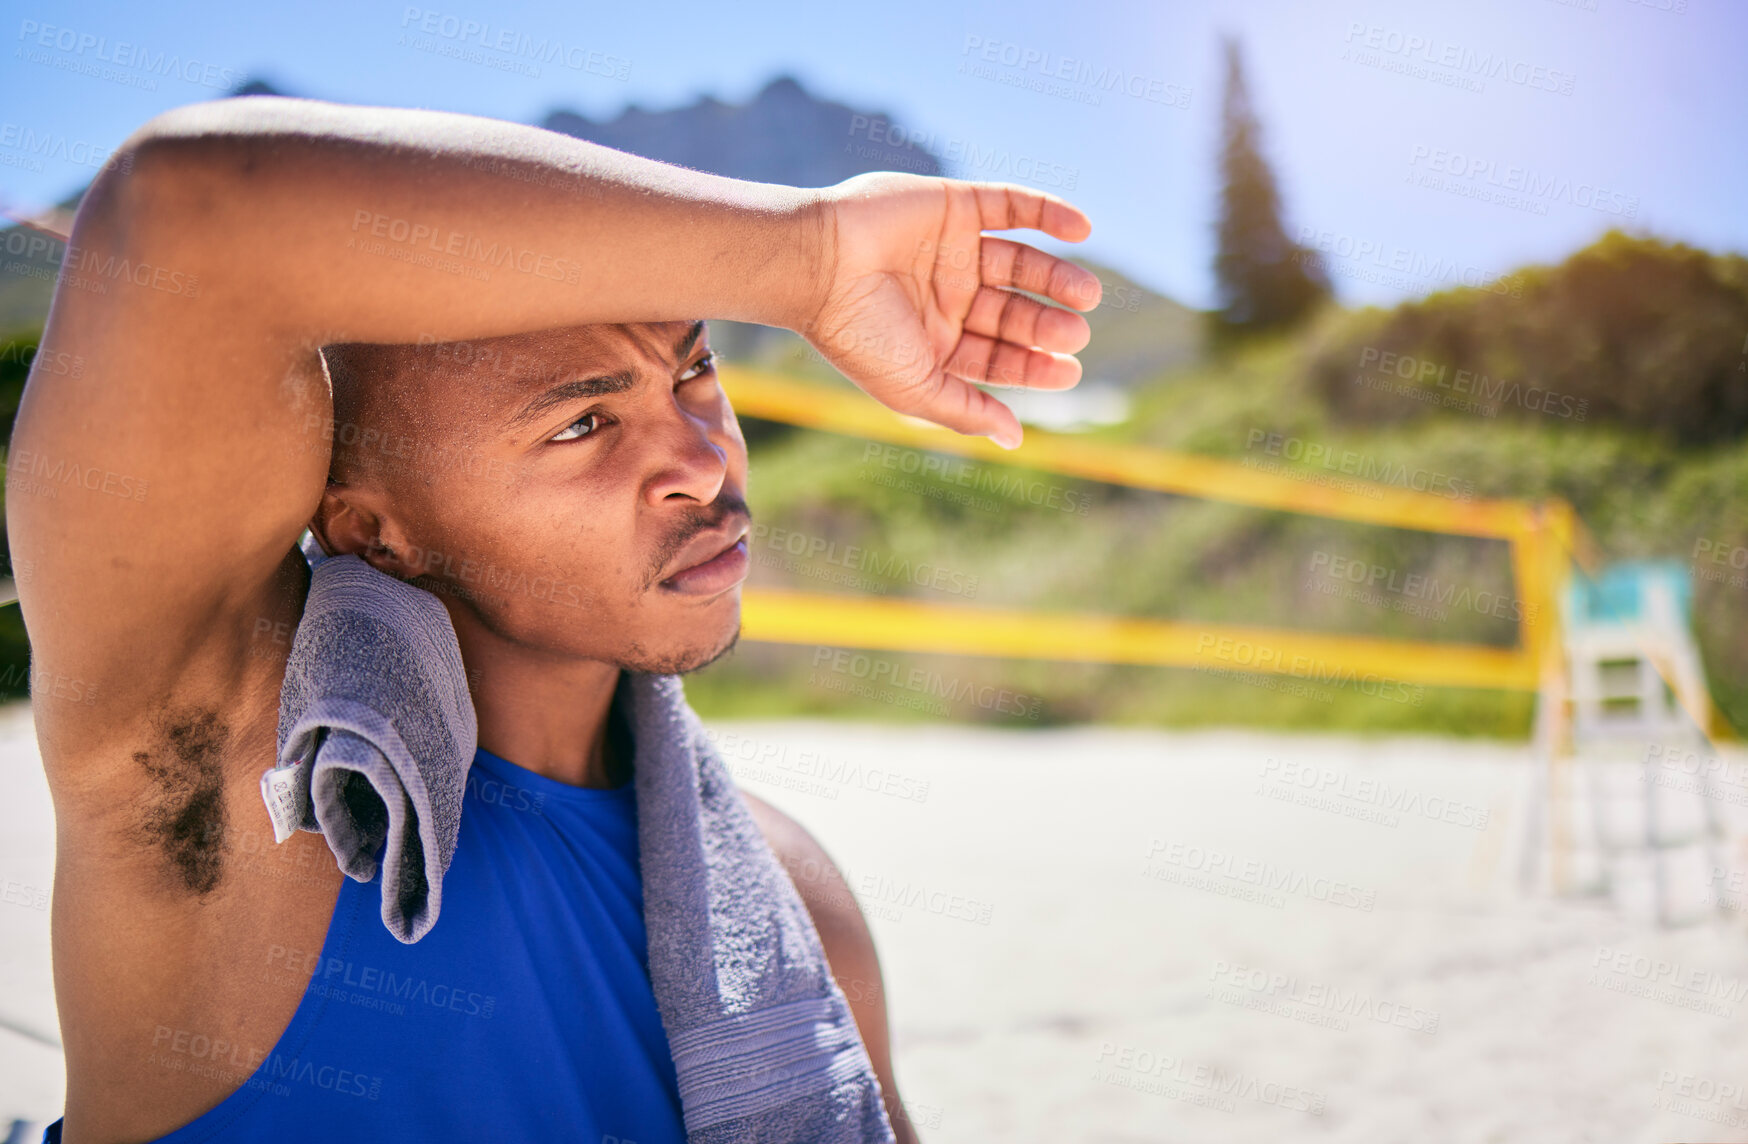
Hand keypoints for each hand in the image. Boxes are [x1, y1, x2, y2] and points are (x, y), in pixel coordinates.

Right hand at [801, 172, 1100, 448]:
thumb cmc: (857, 334)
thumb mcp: (915, 387)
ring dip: (1057, 277)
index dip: (1036, 365)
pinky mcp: (954, 203)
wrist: (818, 265)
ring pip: (1020, 262)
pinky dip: (1049, 212)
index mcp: (937, 340)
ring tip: (1086, 294)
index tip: (1069, 370)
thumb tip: (1015, 439)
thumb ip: (965, 412)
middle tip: (1076, 332)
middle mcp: (949, 295)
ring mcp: (953, 248)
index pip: (999, 356)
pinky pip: (1011, 204)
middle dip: (1048, 324)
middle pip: (1015, 311)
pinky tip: (1082, 229)